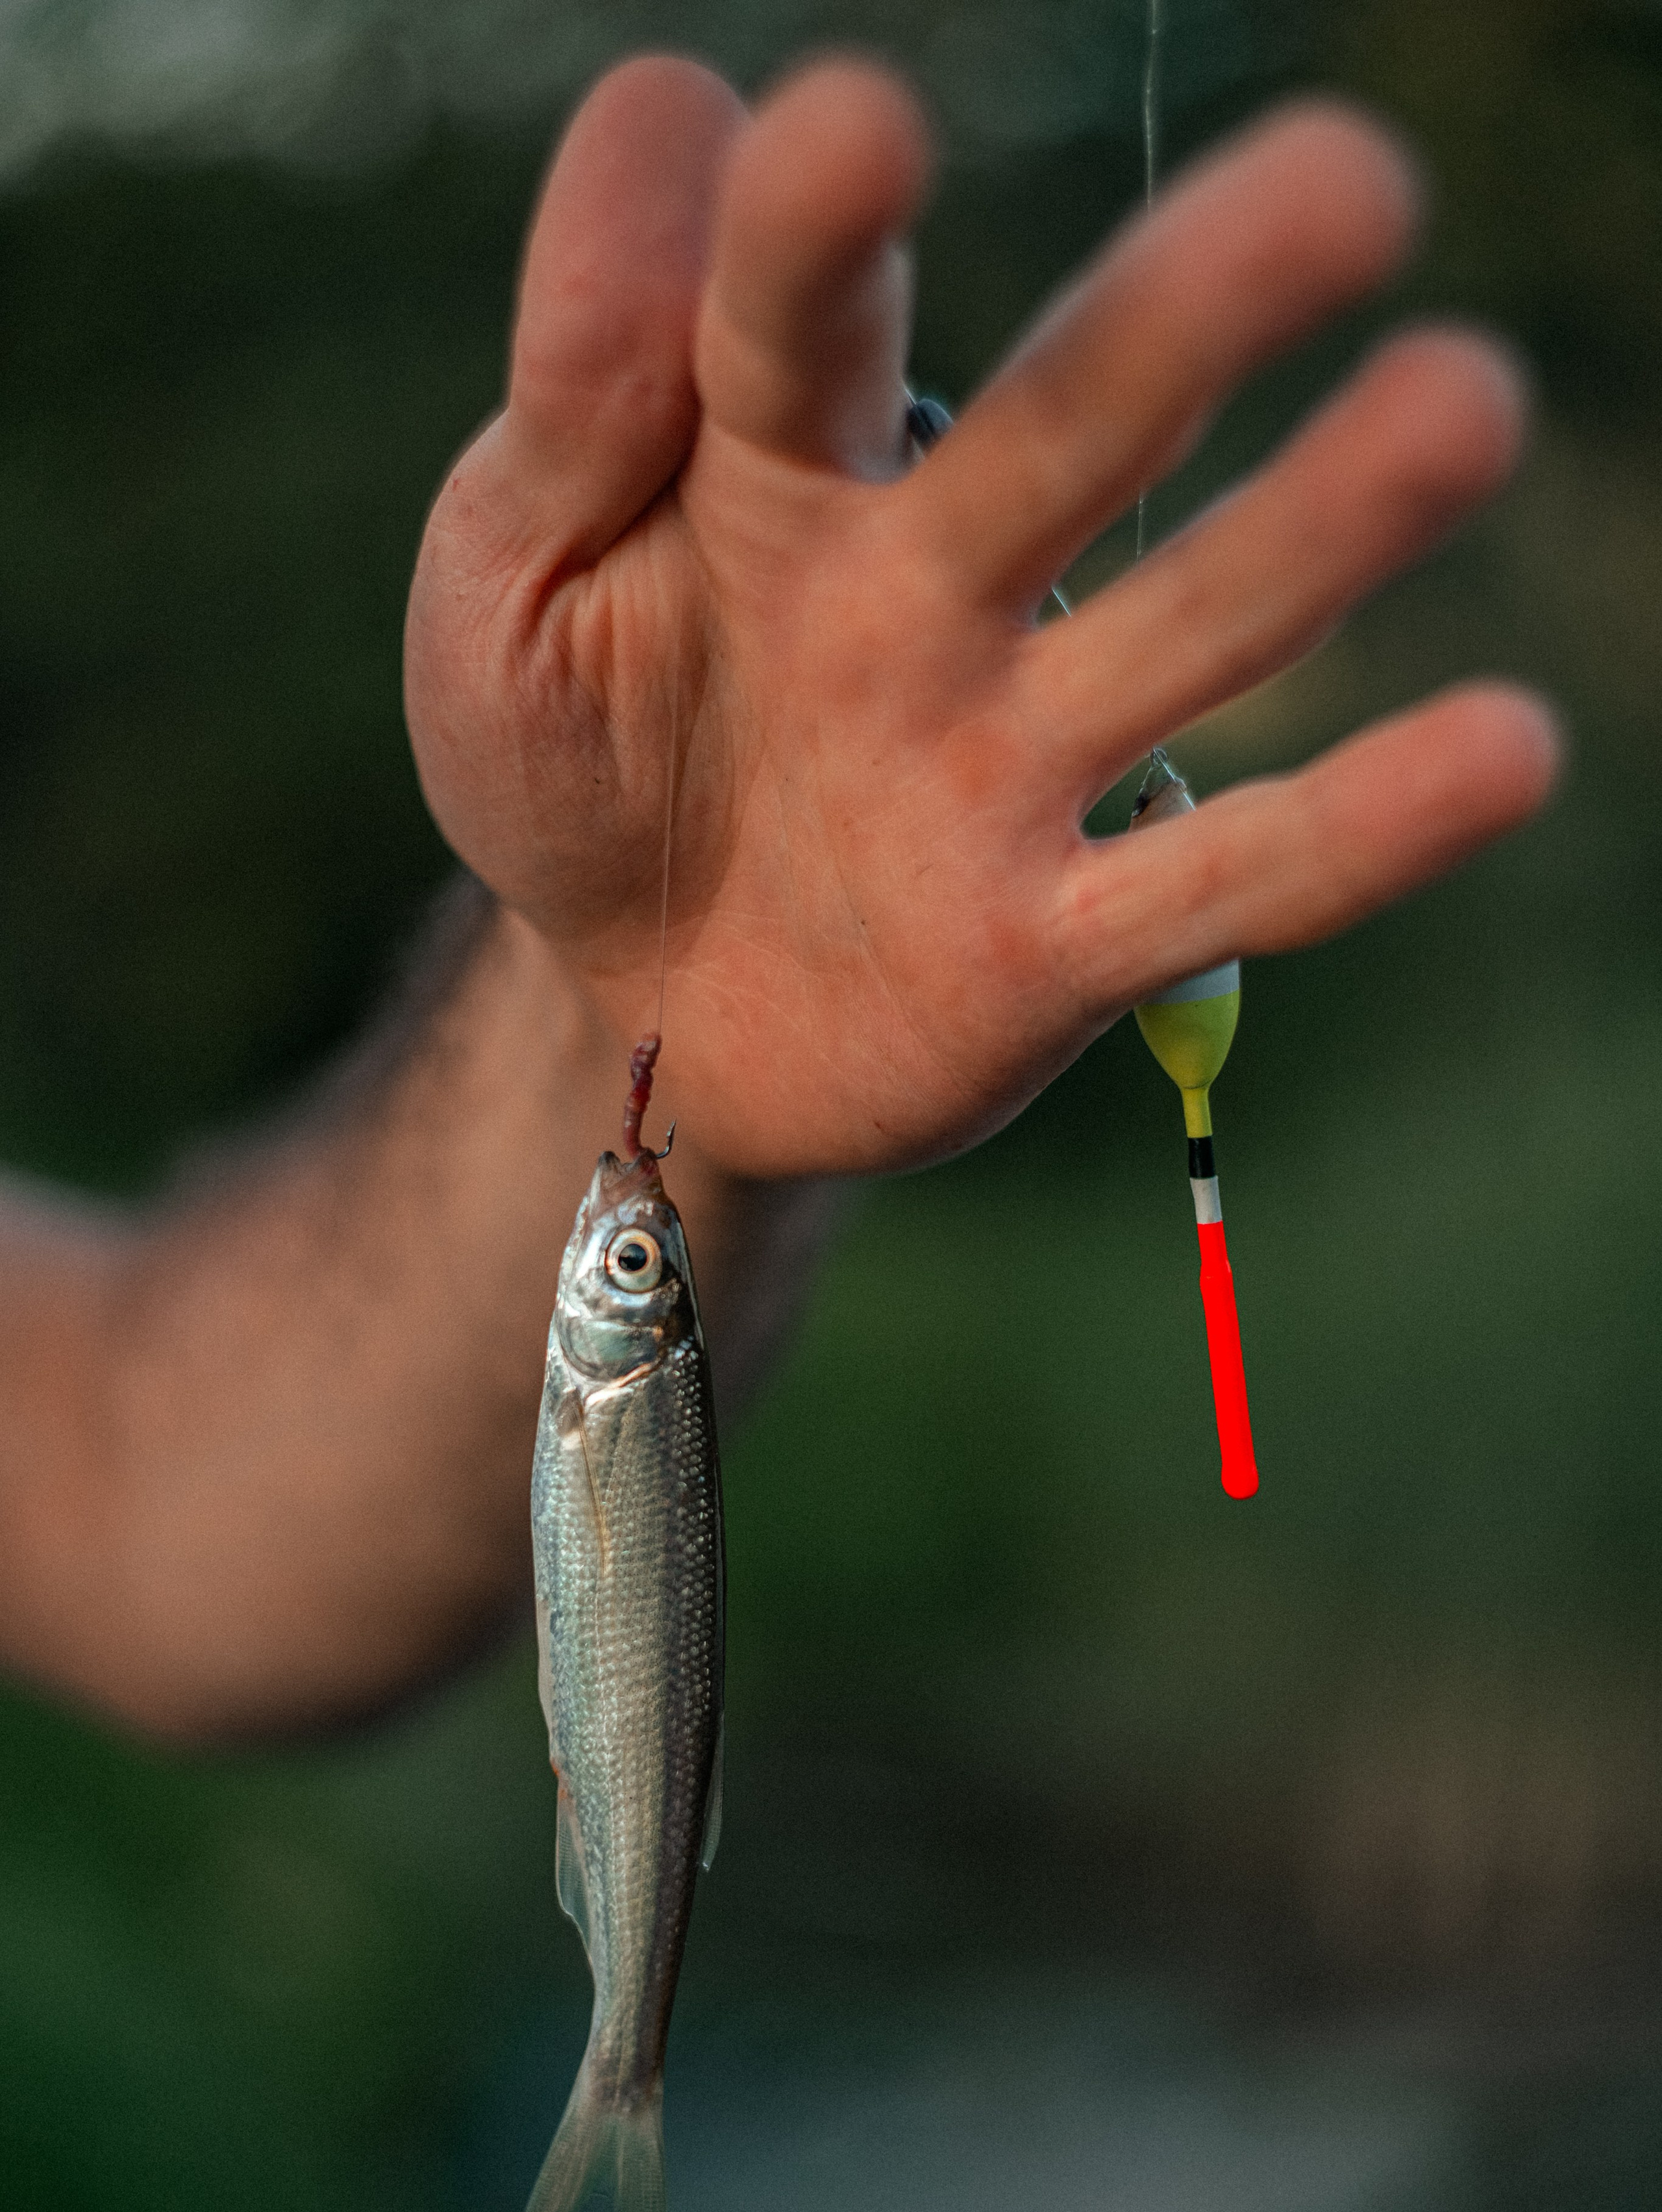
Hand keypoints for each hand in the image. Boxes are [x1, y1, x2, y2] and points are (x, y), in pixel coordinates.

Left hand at [405, 55, 1556, 1179]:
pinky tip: (1504, 750)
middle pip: (1069, 437)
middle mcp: (929, 590)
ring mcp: (1007, 763)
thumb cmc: (571, 751)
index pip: (792, 320)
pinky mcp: (1052, 943)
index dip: (816, 231)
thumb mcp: (506, 570)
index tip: (858, 132)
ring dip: (1317, 532)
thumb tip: (675, 99)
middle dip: (1185, 318)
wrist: (624, 997)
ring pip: (1184, 634)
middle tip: (1345, 183)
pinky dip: (1352, 833)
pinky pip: (1215, 887)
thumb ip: (581, 378)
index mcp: (769, 469)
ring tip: (1464, 407)